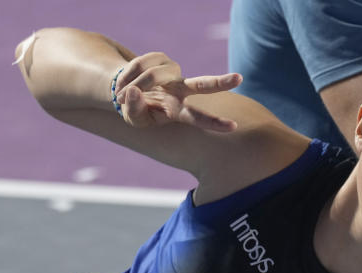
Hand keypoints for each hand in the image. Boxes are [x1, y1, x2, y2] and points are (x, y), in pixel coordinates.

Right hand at [113, 52, 241, 131]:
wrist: (129, 92)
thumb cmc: (137, 111)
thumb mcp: (133, 118)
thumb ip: (134, 109)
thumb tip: (134, 92)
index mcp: (177, 111)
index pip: (197, 117)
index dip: (214, 123)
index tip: (234, 126)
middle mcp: (180, 90)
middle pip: (202, 85)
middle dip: (221, 82)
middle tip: (240, 78)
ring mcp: (172, 72)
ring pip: (151, 76)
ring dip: (131, 86)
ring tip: (121, 95)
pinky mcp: (161, 58)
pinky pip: (140, 64)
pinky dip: (127, 75)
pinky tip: (125, 83)